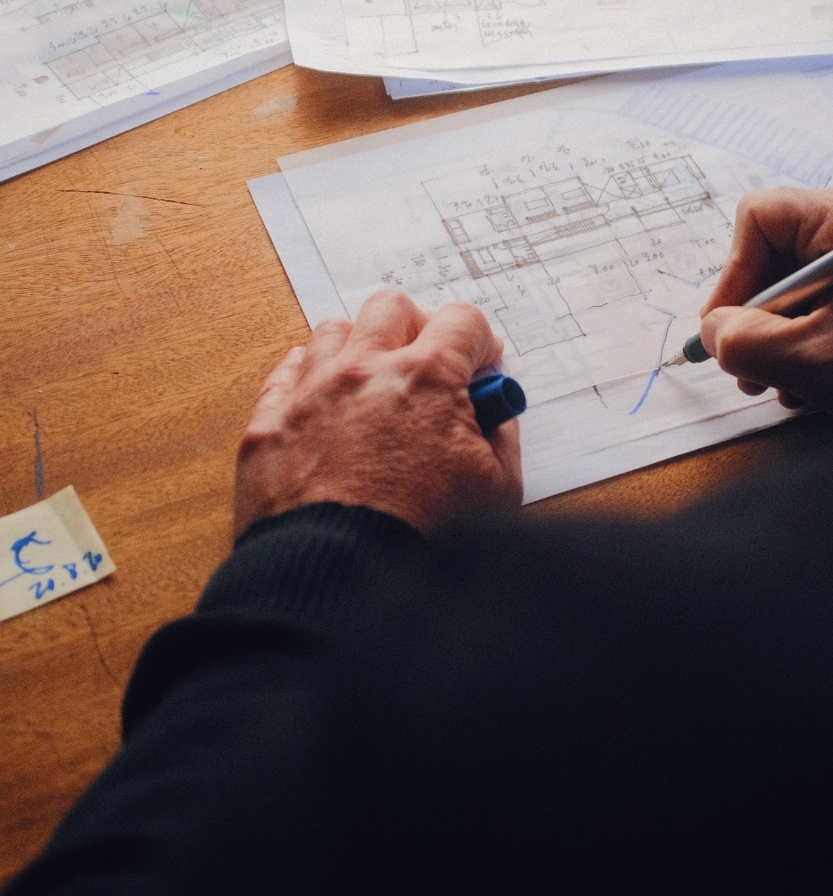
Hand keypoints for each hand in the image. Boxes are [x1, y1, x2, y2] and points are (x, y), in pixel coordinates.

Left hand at [234, 291, 522, 536]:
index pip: (463, 320)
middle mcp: (364, 371)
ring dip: (359, 350)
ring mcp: (309, 394)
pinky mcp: (268, 425)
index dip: (480, 343)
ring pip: (333, 332)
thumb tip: (495, 414)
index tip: (480, 368)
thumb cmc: (420, 542)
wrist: (338, 587)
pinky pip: (286, 372)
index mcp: (427, 379)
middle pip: (392, 308)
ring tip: (372, 390)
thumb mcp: (498, 493)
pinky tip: (326, 406)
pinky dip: (309, 379)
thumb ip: (502, 438)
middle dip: (417, 329)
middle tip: (428, 368)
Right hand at [698, 187, 832, 417]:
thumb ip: (745, 343)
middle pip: (779, 251)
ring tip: (788, 384)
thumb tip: (714, 332)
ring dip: (786, 332)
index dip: (732, 277)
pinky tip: (822, 377)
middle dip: (759, 316)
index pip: (758, 219)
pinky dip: (820, 331)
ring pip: (806, 279)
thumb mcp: (813, 362)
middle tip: (752, 369)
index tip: (729, 331)